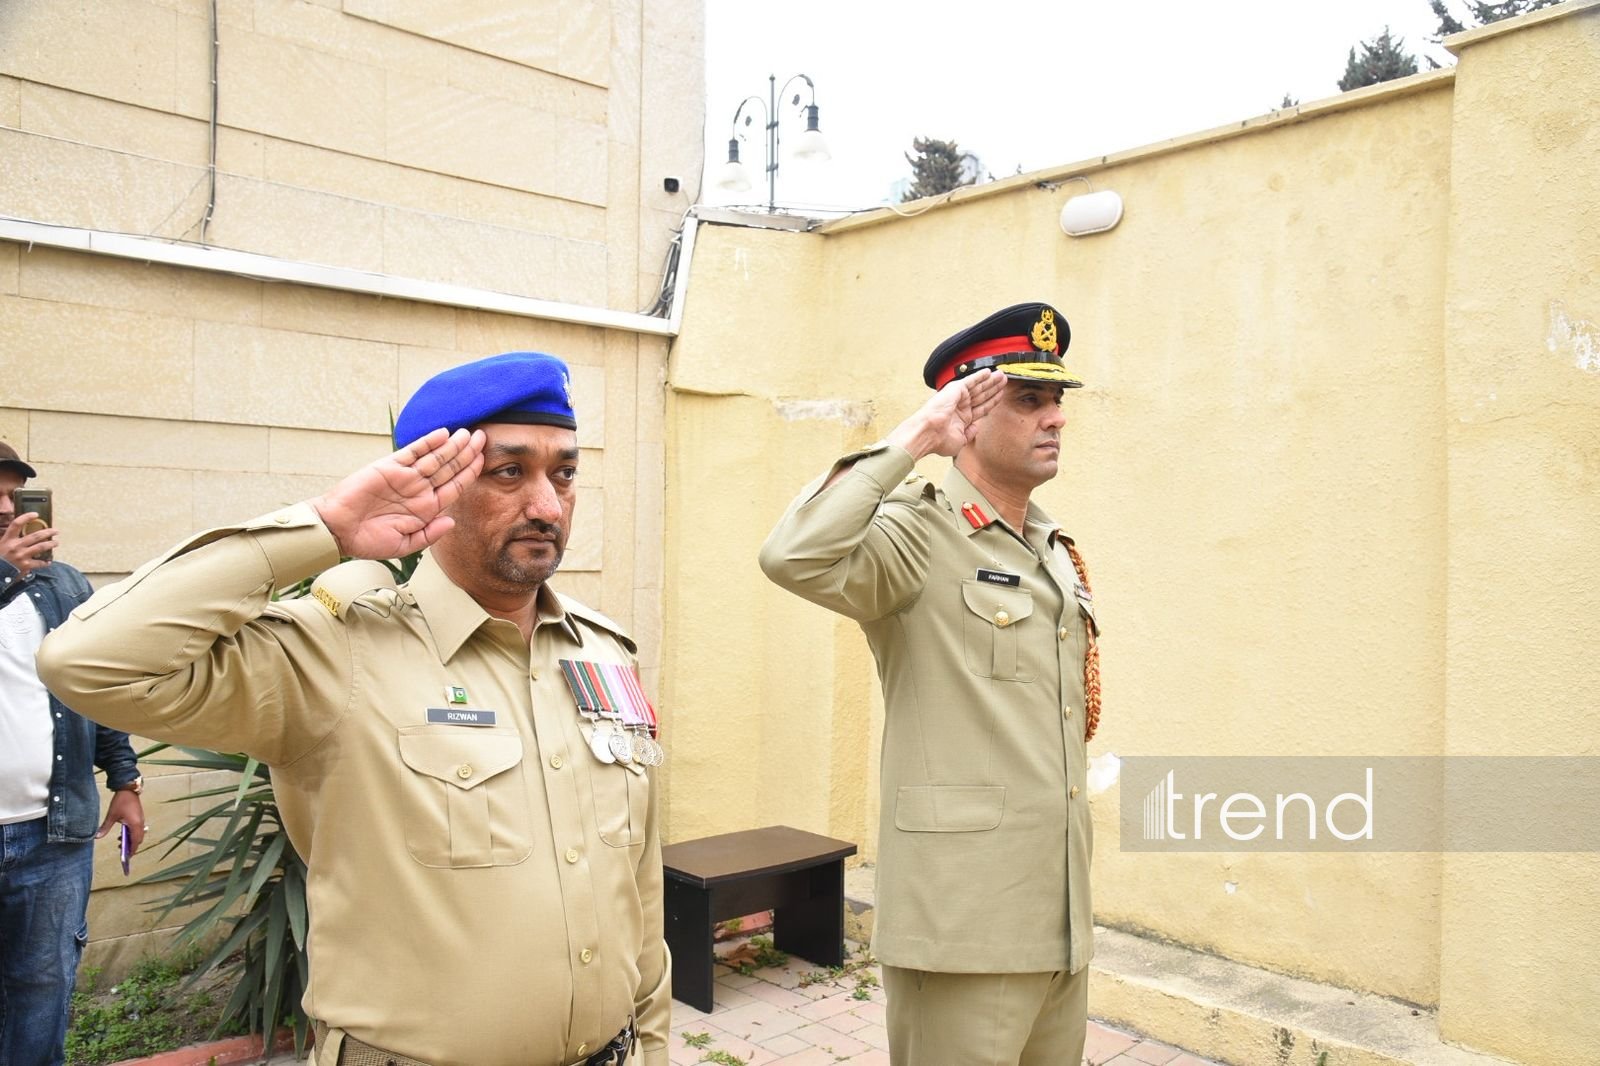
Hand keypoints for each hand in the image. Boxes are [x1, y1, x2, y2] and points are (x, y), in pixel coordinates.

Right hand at [0, 514, 57, 577]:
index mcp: (8, 539)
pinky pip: (39, 563)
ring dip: (51, 544)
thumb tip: (19, 531)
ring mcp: (21, 555)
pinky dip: (45, 562)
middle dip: (48, 532)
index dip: (26, 517)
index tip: (36, 514)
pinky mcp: (26, 565)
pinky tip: (48, 562)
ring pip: (41, 547)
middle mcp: (15, 546)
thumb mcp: (1, 544)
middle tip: (56, 531)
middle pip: (35, 536)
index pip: (16, 524)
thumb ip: (9, 538)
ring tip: (56, 543)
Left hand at [98, 790, 145, 855]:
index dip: (132, 850)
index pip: (135, 841)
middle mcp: (140, 823)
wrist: (128, 789)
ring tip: (120, 842)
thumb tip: (98, 837)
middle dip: (132, 846)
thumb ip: (106, 827)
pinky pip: (138, 830)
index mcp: (135, 824)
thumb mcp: (112, 815)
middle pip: (138, 839)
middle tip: (123, 851)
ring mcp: (141, 820)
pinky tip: (123, 834)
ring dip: (131, 840)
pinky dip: (132, 834)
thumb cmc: (121, 801)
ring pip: (139, 835)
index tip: (127, 857)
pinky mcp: (140, 817)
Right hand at [311, 427, 485, 558]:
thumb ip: (430, 534)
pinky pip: (412, 452)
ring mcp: (405, 477)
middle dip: (467, 453)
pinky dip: (427, 442)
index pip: (455, 486)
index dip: (470, 472)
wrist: (338, 530)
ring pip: (435, 457)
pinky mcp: (389, 467)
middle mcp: (418, 490)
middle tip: (482, 437)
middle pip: (449, 468)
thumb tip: (452, 521)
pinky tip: (443, 434)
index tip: (484, 459)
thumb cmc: (368, 541)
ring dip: (452, 445)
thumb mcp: (404, 545)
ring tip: (468, 432)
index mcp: (425, 508)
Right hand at [885, 369, 1006, 459]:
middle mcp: (960, 407)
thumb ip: (970, 433)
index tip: (1000, 396)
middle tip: (1003, 381)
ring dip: (990, 381)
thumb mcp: (960, 440)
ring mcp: (958, 397)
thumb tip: (977, 427)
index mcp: (961, 419)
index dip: (992, 402)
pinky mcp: (955, 389)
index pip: (981, 408)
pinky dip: (979, 376)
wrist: (928, 433)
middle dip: (993, 388)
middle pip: (982, 396)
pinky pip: (970, 380)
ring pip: (979, 387)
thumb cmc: (939, 440)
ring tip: (1001, 375)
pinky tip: (988, 372)